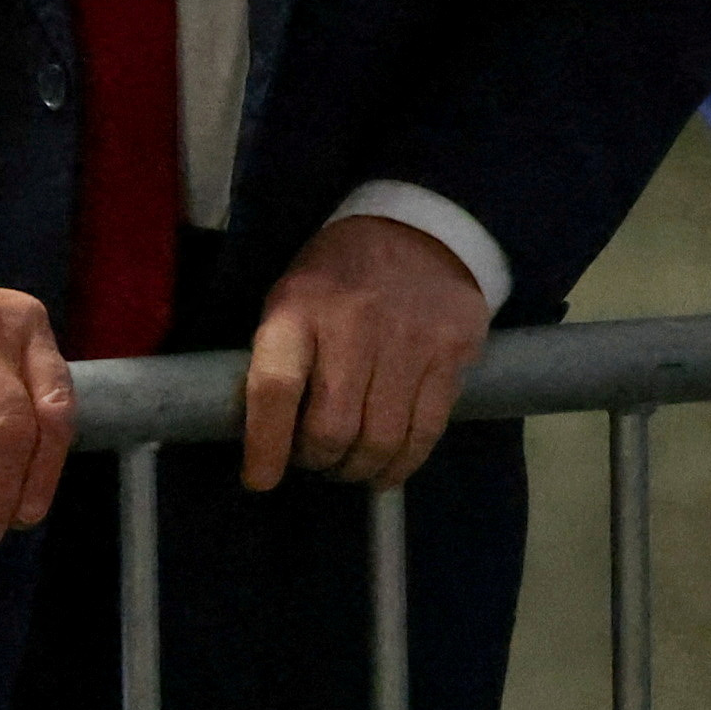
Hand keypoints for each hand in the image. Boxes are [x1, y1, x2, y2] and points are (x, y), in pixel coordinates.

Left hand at [239, 214, 493, 490]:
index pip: (275, 388)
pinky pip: (425, 432)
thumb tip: (265, 437)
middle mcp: (353, 325)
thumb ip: (278, 358)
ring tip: (348, 466)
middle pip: (332, 428)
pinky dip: (402, 464)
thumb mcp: (291, 297)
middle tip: (313, 461)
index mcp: (298, 307)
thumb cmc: (337, 275)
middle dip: (317, 461)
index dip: (265, 445)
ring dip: (359, 469)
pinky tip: (387, 467)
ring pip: (380, 439)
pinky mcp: (450, 356)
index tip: (260, 479)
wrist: (418, 231)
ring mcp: (408, 342)